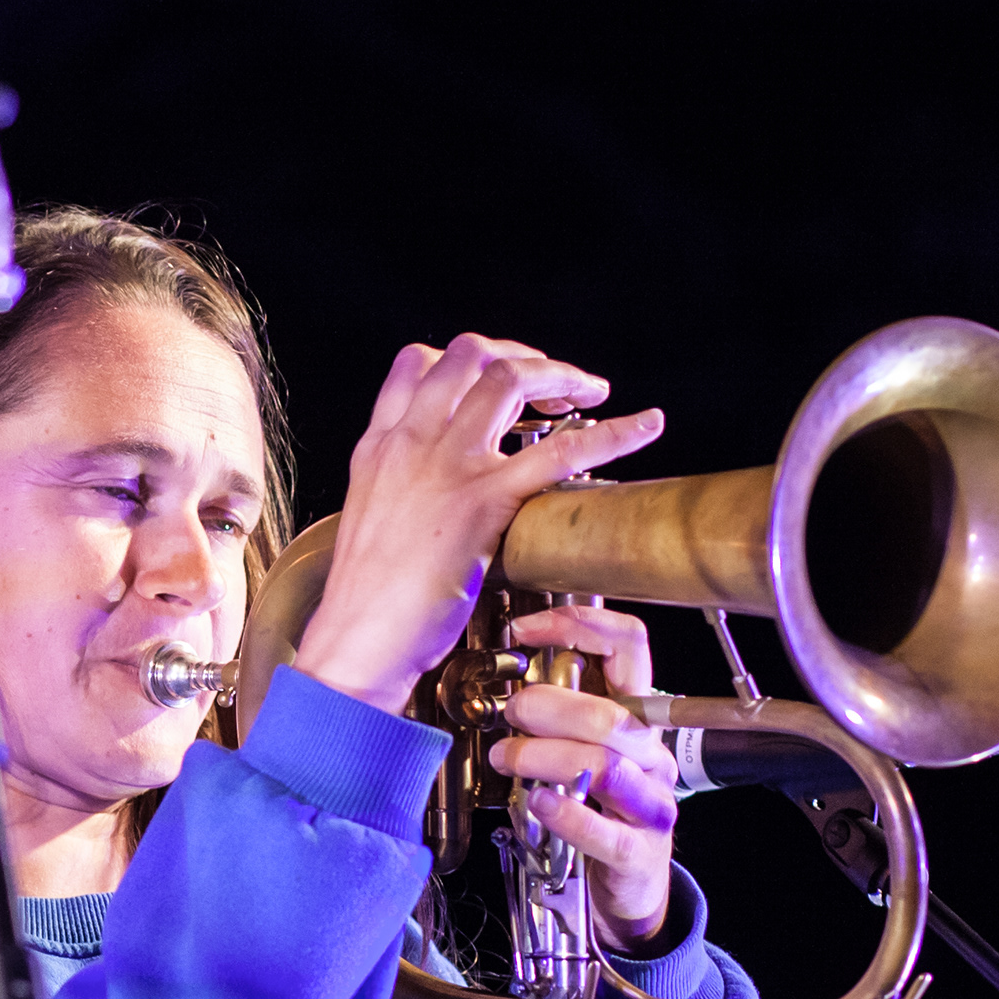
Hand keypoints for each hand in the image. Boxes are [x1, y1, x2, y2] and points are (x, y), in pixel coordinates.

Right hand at [287, 335, 660, 714]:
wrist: (354, 644)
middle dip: (522, 357)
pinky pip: (559, 452)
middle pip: (469, 355)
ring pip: (510, 381)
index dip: (469, 359)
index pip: (417, 363)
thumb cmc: (364, 601)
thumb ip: (404, 488)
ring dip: (561, 375)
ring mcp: (446, 467)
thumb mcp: (372, 521)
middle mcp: (409, 443)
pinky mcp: (482, 502)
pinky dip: (613, 433)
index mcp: (379, 447)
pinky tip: (644, 427)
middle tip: (553, 384)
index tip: (500, 378)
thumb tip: (439, 488)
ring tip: (591, 392)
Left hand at [496, 601, 677, 948]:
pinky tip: (536, 802)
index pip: (628, 647)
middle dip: (547, 706)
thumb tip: (503, 678)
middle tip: (509, 714)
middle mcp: (651, 754)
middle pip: (608, 713)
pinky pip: (602, 829)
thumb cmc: (600, 809)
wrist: (631, 883)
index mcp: (638, 718)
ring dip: (541, 756)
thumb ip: (555, 715)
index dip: (579, 626)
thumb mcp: (581, 749)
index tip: (524, 631)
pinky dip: (565, 814)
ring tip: (505, 759)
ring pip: (604, 765)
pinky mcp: (637, 851)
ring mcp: (650, 803)